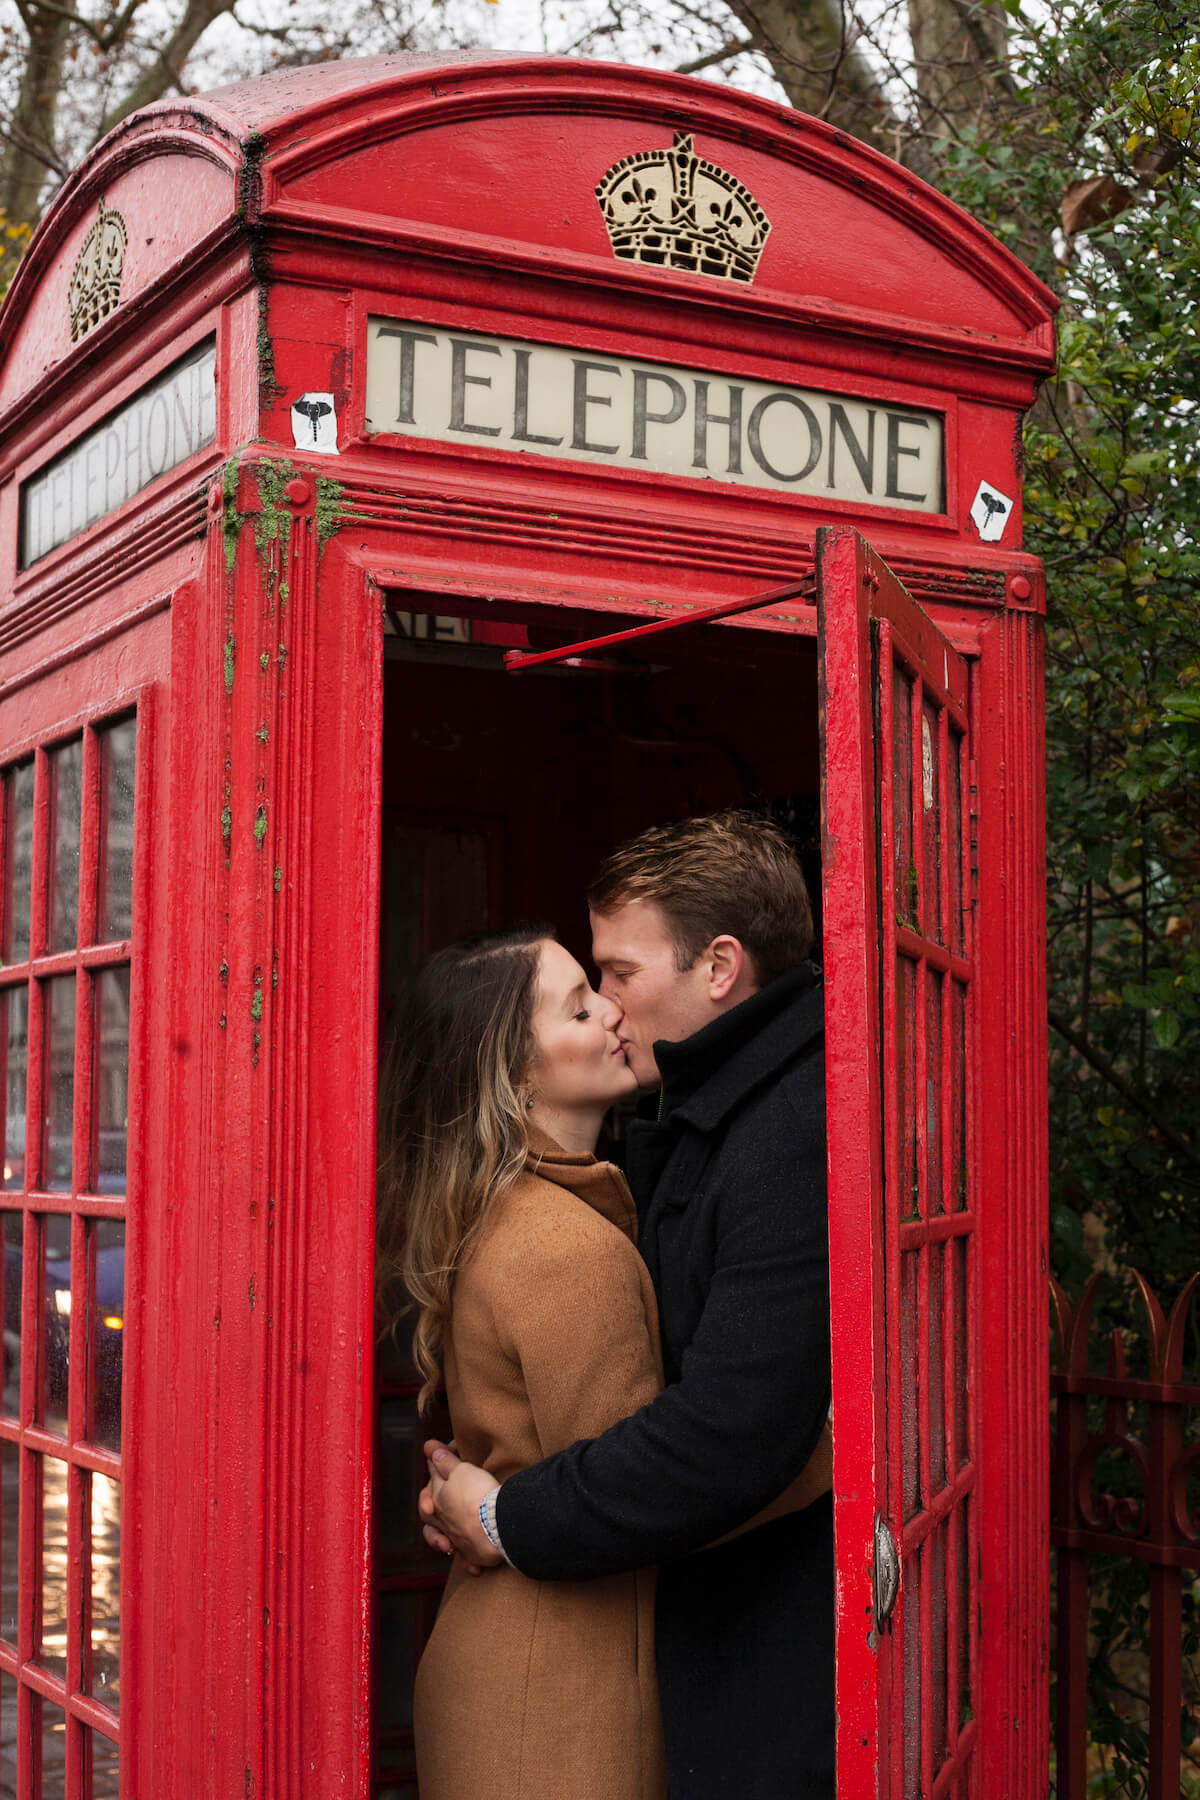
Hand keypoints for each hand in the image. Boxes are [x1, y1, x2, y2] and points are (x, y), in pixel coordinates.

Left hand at [420, 1440, 503, 1567]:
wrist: (495, 1527)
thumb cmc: (477, 1495)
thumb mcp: (462, 1470)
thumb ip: (445, 1461)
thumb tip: (429, 1448)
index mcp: (438, 1499)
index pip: (432, 1480)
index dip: (436, 1464)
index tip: (437, 1452)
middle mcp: (443, 1521)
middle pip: (429, 1512)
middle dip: (429, 1502)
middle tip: (435, 1496)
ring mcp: (457, 1538)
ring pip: (441, 1537)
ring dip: (440, 1537)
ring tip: (444, 1537)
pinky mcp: (473, 1554)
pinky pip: (466, 1557)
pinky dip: (467, 1559)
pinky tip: (471, 1564)